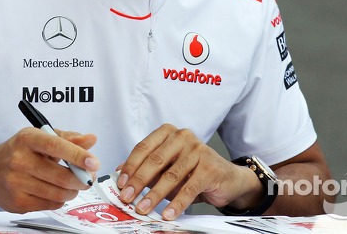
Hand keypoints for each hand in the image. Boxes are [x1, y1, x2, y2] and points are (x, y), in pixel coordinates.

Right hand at [0, 127, 98, 212]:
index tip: (94, 162)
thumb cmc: (19, 152)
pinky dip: (59, 199)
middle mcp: (19, 160)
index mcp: (27, 139)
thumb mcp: (40, 137)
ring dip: (72, 190)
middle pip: (61, 176)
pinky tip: (54, 191)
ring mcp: (16, 183)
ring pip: (59, 193)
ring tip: (72, 184)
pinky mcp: (17, 203)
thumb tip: (91, 139)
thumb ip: (68, 138)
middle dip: (81, 179)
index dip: (78, 155)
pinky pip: (51, 205)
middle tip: (88, 177)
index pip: (56, 146)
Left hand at [116, 124, 260, 219]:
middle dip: (138, 182)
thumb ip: (145, 168)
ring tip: (143, 209)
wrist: (226, 178)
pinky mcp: (209, 167)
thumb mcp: (166, 167)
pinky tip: (167, 214)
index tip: (121, 184)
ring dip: (154, 195)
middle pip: (155, 160)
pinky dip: (176, 204)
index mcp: (168, 133)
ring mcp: (197, 150)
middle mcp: (182, 137)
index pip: (143, 148)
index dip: (130, 167)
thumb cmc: (192, 171)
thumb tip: (120, 173)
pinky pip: (189, 189)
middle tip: (127, 198)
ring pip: (170, 176)